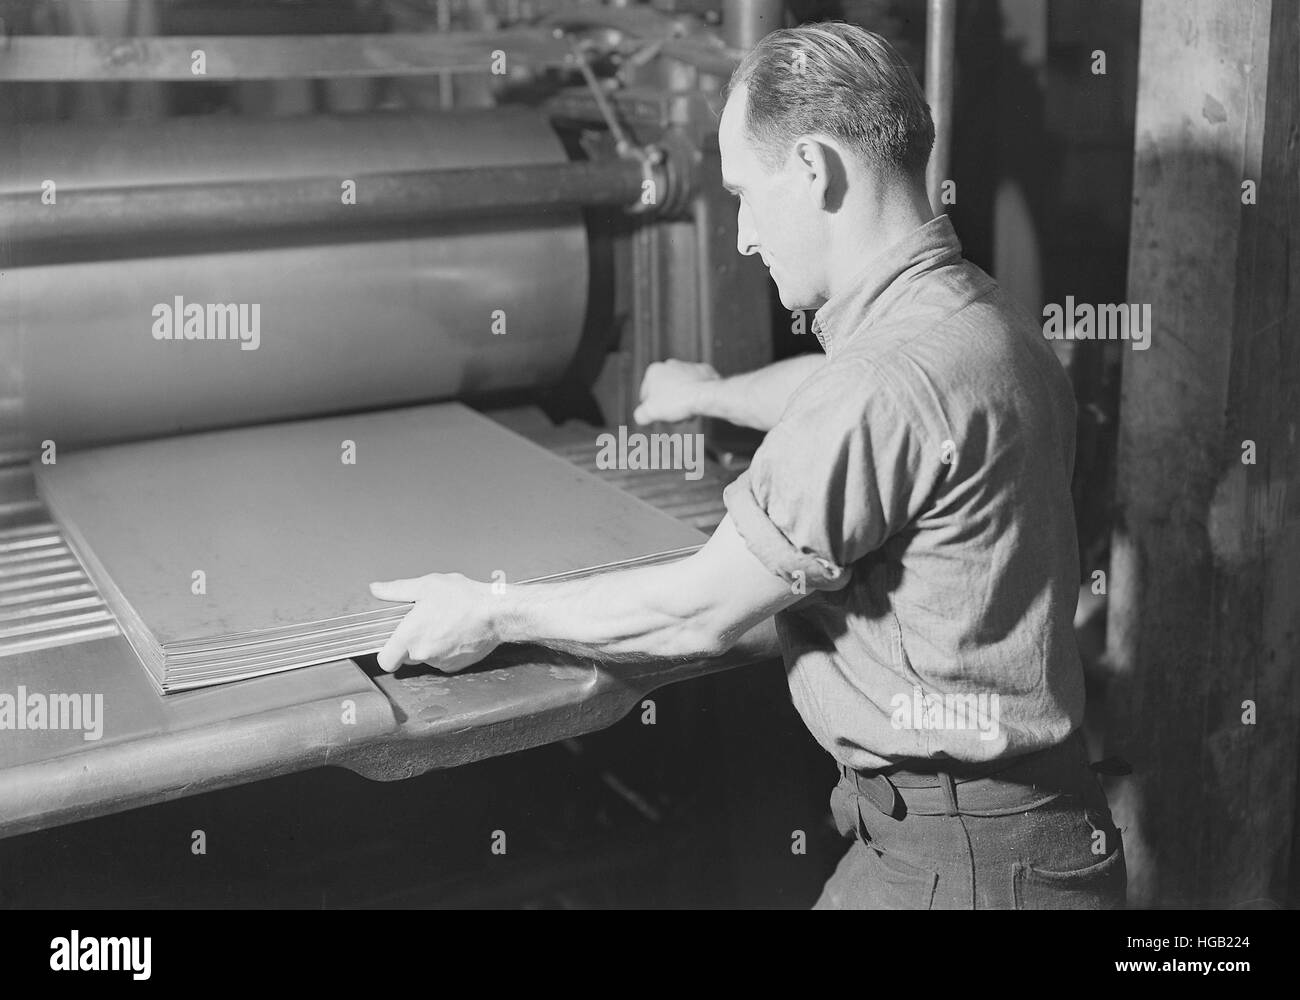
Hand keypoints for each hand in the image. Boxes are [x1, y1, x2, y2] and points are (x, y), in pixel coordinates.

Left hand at [369, 573, 499, 673]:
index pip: (385, 661)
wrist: (496, 613)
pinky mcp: (456, 666)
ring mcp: (440, 662)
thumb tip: (377, 589)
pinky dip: (446, 650)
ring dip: (429, 645)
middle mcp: (423, 653)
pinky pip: (443, 661)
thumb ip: (397, 589)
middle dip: (411, 643)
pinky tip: (455, 632)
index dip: (387, 652)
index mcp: (410, 636)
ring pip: (426, 658)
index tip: (392, 642)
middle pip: (406, 658)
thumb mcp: (426, 585)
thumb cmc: (464, 599)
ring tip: (443, 624)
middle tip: (423, 623)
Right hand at [633, 359, 719, 424]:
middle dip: (668, 405)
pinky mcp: (704, 371)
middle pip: (665, 391)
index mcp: (654, 370)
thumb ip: (641, 414)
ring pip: (681, 388)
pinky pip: (697, 386)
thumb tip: (640, 417)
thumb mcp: (651, 412)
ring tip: (687, 414)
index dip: (651, 408)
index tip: (659, 416)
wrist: (705, 395)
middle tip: (674, 417)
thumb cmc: (677, 401)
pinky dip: (696, 395)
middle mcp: (670, 364)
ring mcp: (688, 366)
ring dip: (682, 402)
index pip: (646, 394)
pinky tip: (697, 405)